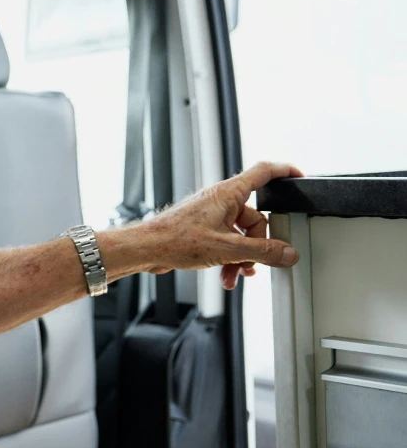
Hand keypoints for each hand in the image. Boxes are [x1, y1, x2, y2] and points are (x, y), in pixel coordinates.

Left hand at [136, 160, 303, 288]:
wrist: (146, 250)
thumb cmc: (175, 240)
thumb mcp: (227, 249)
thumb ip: (261, 251)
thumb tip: (287, 253)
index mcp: (227, 194)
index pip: (263, 172)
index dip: (284, 171)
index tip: (300, 177)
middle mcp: (220, 201)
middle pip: (256, 217)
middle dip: (258, 244)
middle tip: (254, 262)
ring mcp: (211, 216)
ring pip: (241, 235)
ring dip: (242, 257)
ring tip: (236, 274)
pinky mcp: (203, 230)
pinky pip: (227, 242)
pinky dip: (230, 258)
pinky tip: (226, 276)